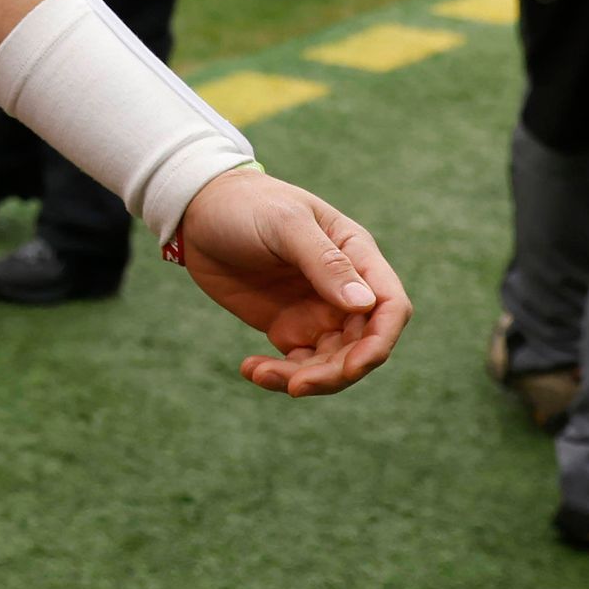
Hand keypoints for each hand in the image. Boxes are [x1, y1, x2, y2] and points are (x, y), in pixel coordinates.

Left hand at [172, 167, 409, 394]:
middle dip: (336, 372)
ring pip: (331, 362)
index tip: (352, 367)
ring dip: (303, 379)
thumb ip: (324, 262)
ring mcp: (317, 310)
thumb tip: (365, 304)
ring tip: (260, 373)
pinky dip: (279, 375)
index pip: (390, 306)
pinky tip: (250, 368)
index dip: (380, 342)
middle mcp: (344, 288)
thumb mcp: (285, 224)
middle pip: (362, 345)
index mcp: (356, 255)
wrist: (198, 209)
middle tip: (296, 385)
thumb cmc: (247, 204)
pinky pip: (297, 364)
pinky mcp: (287, 326)